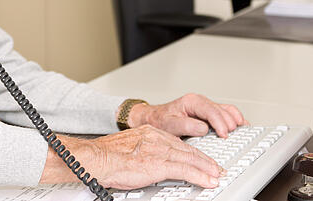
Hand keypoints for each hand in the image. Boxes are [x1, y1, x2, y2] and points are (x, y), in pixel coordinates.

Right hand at [40, 125, 222, 188]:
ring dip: (207, 168)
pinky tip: (208, 180)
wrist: (96, 159)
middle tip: (215, 167)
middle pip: (188, 149)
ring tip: (216, 175)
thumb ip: (143, 151)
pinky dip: (199, 176)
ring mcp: (159, 150)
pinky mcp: (159, 164)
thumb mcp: (129, 148)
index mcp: (150, 132)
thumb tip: (149, 163)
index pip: (177, 142)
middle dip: (204, 159)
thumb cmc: (106, 157)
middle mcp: (157, 138)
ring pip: (191, 158)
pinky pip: (185, 170)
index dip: (192, 152)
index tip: (201, 159)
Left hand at [128, 93, 246, 137]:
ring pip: (227, 110)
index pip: (211, 110)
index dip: (219, 122)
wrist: (154, 119)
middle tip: (231, 136)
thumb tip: (203, 128)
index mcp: (192, 102)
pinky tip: (240, 126)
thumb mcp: (169, 124)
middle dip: (229, 123)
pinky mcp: (209, 114)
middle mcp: (200, 102)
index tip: (224, 134)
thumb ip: (186, 125)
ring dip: (235, 120)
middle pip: (222, 110)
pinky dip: (234, 119)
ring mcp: (205, 107)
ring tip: (241, 131)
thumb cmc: (160, 121)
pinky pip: (226, 113)